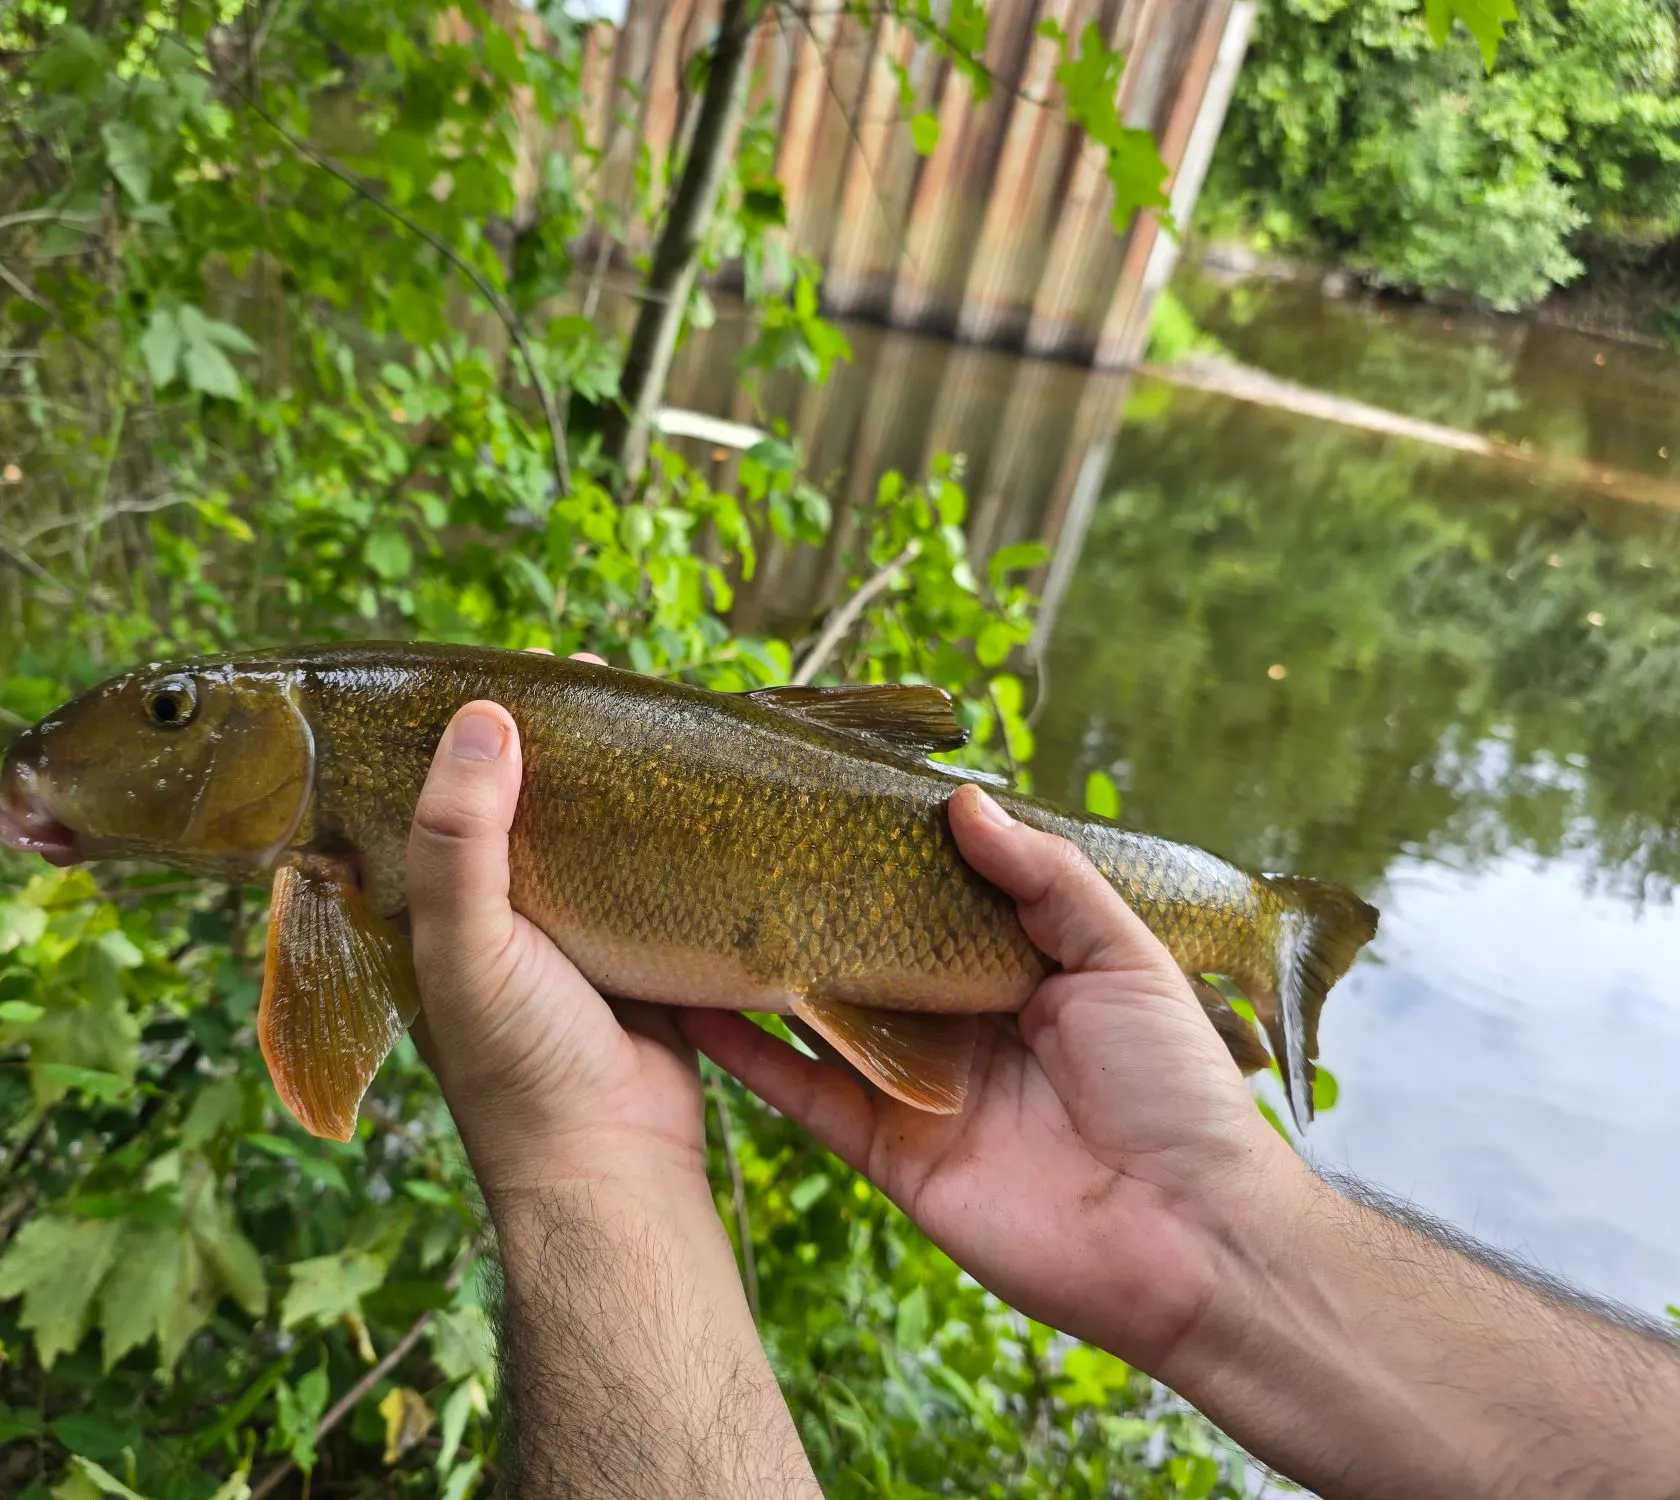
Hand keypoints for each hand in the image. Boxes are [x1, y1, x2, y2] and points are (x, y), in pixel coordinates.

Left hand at [405, 657, 705, 1208]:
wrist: (615, 1166)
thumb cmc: (520, 1064)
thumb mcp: (467, 945)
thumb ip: (459, 837)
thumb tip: (484, 716)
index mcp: (431, 912)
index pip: (435, 797)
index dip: (462, 734)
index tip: (508, 674)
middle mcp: (496, 915)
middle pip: (518, 804)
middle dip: (551, 741)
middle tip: (591, 681)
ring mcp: (569, 932)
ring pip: (586, 832)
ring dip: (612, 777)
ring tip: (644, 713)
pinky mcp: (635, 947)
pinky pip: (645, 870)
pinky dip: (661, 826)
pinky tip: (689, 783)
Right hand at [682, 783, 1308, 1376]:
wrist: (1185, 1236)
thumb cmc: (1173, 1084)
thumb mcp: (1126, 956)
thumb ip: (1046, 878)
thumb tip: (962, 800)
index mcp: (1018, 968)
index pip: (936, 899)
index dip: (887, 857)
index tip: (824, 800)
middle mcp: (958, 1020)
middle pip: (869, 953)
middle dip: (812, 906)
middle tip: (738, 844)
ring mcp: (917, 1084)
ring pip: (822, 1016)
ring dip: (761, 973)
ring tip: (694, 909)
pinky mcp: (888, 1149)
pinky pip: (806, 1092)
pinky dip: (749, 1054)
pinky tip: (694, 1007)